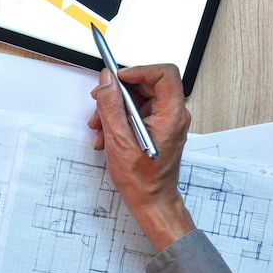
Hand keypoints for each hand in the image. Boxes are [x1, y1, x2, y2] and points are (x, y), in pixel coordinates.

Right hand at [87, 64, 194, 251]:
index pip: (163, 74)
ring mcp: (165, 122)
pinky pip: (137, 113)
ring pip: (138, 99)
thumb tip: (107, 82)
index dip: (138, 71)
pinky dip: (119, 119)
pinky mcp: (157, 128)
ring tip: (99, 126)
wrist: (150, 202)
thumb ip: (111, 106)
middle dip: (119, 93)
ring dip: (114, 109)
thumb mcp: (119, 139)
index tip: (117, 78)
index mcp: (172, 114)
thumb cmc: (142, 179)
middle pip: (147, 85)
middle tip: (100, 101)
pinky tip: (106, 135)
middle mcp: (173, 115)